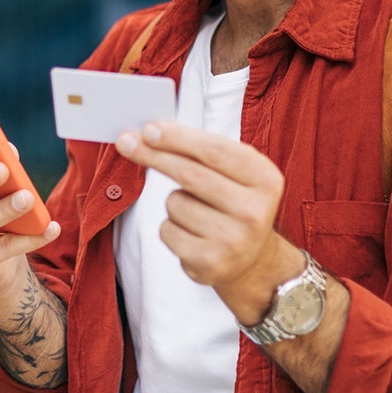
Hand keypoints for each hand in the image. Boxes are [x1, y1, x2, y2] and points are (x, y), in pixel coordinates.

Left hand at [115, 122, 296, 321]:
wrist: (251, 259)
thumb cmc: (233, 203)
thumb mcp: (235, 173)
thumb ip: (200, 151)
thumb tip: (148, 134)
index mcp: (265, 180)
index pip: (214, 151)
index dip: (178, 138)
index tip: (148, 129)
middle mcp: (254, 211)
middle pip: (190, 174)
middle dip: (154, 155)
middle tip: (126, 142)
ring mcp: (233, 240)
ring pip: (175, 202)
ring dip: (173, 201)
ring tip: (197, 213)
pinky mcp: (210, 262)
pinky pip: (167, 230)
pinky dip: (170, 227)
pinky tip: (192, 234)